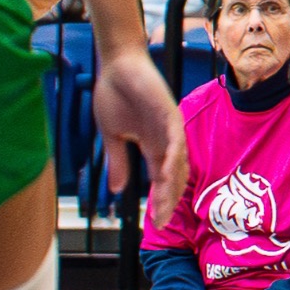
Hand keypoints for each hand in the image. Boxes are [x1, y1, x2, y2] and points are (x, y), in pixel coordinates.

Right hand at [91, 51, 188, 227]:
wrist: (116, 65)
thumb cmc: (115, 95)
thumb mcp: (112, 135)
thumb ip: (118, 161)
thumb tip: (118, 190)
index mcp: (153, 147)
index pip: (161, 181)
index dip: (161, 201)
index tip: (156, 224)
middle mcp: (166, 141)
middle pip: (173, 177)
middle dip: (168, 200)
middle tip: (163, 222)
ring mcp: (170, 128)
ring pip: (177, 162)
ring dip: (172, 185)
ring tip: (166, 205)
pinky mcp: (170, 113)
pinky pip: (175, 139)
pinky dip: (172, 157)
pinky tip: (166, 173)